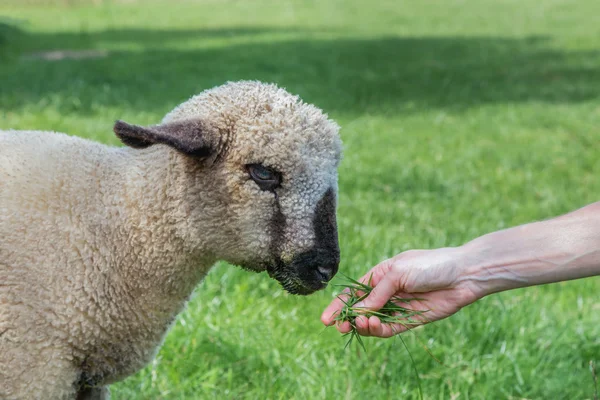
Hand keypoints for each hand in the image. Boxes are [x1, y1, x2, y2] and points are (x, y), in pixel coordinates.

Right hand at [321, 248, 481, 336]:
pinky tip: (375, 326)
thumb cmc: (429, 265)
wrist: (461, 275)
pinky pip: (390, 329)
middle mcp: (386, 293)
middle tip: (342, 327)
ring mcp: (397, 307)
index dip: (339, 306)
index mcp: (380, 276)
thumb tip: (359, 312)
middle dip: (349, 319)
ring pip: (373, 321)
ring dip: (364, 325)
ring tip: (364, 323)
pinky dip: (379, 330)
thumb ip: (378, 293)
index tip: (326, 319)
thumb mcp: (398, 273)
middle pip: (361, 309)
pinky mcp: (410, 320)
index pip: (354, 292)